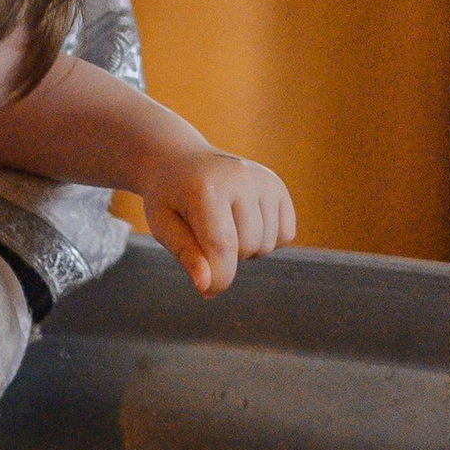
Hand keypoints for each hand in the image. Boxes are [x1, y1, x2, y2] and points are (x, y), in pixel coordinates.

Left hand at [142, 151, 296, 294]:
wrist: (181, 160)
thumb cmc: (169, 198)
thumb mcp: (163, 225)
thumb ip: (186, 255)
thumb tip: (207, 287)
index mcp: (207, 188)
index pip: (223, 247)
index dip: (219, 278)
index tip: (206, 290)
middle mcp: (241, 178)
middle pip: (247, 248)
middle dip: (227, 258)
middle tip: (207, 238)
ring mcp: (264, 180)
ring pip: (267, 245)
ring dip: (246, 249)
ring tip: (224, 227)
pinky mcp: (278, 185)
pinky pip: (285, 234)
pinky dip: (267, 239)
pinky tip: (244, 224)